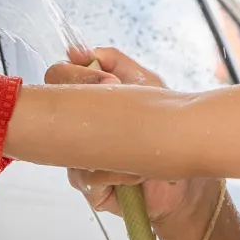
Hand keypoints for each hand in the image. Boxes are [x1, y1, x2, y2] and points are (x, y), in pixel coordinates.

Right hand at [45, 46, 225, 239]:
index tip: (98, 71)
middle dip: (82, 97)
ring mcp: (80, 161)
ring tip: (134, 141)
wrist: (188, 178)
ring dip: (106, 139)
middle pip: (51, 109)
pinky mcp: (90, 189)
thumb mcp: (147, 85)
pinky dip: (113, 172)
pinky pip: (85, 176)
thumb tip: (80, 50)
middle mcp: (78, 132)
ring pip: (68, 146)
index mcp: (87, 105)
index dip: (70, 73)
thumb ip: (116, 61)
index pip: (57, 80)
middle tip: (111, 91)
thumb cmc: (166, 131)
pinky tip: (135, 172)